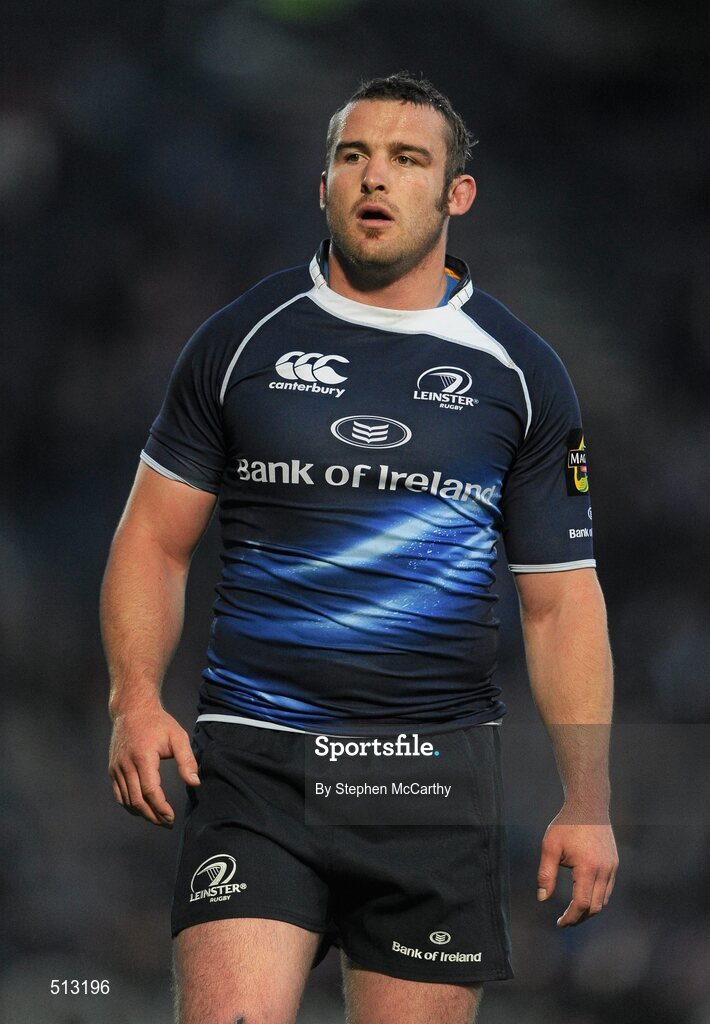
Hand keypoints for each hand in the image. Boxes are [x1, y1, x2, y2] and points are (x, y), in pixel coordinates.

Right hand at [108, 705, 199, 826]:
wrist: (132, 710)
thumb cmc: (158, 723)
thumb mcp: (178, 736)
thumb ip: (187, 760)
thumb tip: (195, 783)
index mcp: (143, 757)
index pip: (150, 791)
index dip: (161, 808)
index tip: (171, 817)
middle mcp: (126, 765)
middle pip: (137, 800)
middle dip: (152, 816)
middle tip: (166, 823)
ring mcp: (117, 768)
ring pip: (126, 800)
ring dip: (141, 813)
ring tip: (157, 818)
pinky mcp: (112, 769)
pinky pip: (119, 794)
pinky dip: (130, 805)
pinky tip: (142, 809)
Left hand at [536, 807, 618, 926]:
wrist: (588, 805)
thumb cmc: (566, 824)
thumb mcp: (550, 846)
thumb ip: (545, 874)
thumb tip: (542, 899)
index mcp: (588, 867)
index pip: (581, 904)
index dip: (570, 917)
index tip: (559, 924)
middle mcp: (604, 870)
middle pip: (595, 907)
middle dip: (579, 917)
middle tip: (564, 920)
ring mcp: (612, 867)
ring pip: (603, 900)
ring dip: (589, 909)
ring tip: (573, 911)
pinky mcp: (614, 863)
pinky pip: (608, 888)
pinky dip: (597, 897)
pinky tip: (583, 895)